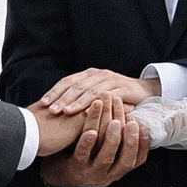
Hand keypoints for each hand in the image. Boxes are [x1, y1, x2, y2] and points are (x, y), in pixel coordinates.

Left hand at [38, 67, 152, 123]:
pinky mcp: (122, 87)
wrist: (144, 93)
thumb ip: (81, 101)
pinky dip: (94, 104)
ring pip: (89, 90)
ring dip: (75, 101)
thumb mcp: (96, 98)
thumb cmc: (116, 99)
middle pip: (76, 85)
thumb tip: (57, 111)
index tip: (42, 104)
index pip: (68, 81)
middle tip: (50, 109)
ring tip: (64, 112)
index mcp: (89, 75)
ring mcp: (110, 79)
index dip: (54, 92)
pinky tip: (86, 112)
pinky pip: (105, 95)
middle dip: (61, 97)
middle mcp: (98, 74)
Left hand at [43, 114, 149, 186]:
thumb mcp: (104, 148)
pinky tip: (90, 131)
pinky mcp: (75, 167)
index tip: (143, 125)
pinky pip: (82, 155)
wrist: (57, 169)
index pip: (137, 159)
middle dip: (131, 141)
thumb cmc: (85, 154)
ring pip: (105, 158)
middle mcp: (107, 174)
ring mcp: (91, 173)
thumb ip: (118, 137)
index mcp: (118, 169)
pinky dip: (87, 143)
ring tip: (114, 121)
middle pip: (125, 160)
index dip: (143, 143)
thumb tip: (133, 113)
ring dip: (112, 139)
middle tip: (132, 122)